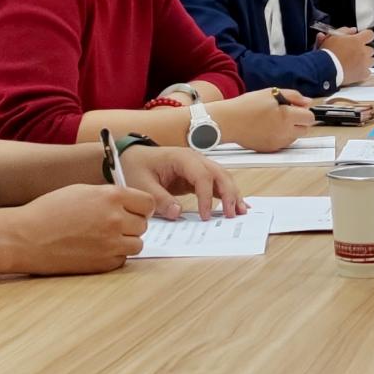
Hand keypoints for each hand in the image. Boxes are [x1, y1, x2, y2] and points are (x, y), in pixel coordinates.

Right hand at [9, 184, 153, 273]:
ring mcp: (110, 244)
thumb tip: (128, 202)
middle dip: (132, 224)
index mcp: (112, 197)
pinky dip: (113, 256)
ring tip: (105, 238)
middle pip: (143, 224)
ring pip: (137, 244)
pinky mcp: (102, 264)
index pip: (148, 203)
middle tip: (114, 225)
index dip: (141, 207)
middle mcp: (115, 219)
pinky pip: (121, 260)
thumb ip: (109, 196)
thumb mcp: (82, 191)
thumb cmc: (49, 211)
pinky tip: (96, 250)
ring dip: (126, 241)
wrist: (25, 238)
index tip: (134, 210)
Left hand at [118, 142, 245, 220]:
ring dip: (233, 194)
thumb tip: (177, 213)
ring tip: (241, 212)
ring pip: (222, 178)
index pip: (202, 176)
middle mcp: (195, 159)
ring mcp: (198, 167)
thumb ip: (159, 198)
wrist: (132, 158)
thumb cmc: (136, 166)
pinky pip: (216, 184)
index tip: (205, 216)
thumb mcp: (141, 184)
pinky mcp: (197, 176)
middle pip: (220, 174)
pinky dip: (227, 194)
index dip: (206, 197)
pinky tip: (236, 205)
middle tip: (233, 214)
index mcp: (182, 158)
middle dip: (229, 193)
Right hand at [218, 88, 315, 151]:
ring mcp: (278, 142)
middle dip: (299, 121)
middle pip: (305, 129)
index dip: (304, 111)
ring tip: (274, 121)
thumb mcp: (272, 93)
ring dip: (291, 130)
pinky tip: (269, 128)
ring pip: (294, 137)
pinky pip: (283, 144)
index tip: (296, 108)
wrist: (228, 122)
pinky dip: (281, 137)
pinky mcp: (270, 149)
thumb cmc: (247, 106)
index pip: (310, 118)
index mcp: (287, 116)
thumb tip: (308, 102)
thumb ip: (294, 96)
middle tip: (285, 113)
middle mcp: (285, 132)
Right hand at [317, 26, 373, 84]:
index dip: (365, 36)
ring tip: (354, 63)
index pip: (370, 35)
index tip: (361, 39)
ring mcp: (364, 64)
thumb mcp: (332, 37)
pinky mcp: (363, 74)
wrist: (324, 69)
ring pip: (371, 61)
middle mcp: (363, 52)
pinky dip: (362, 72)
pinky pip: (367, 72)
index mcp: (357, 41)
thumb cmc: (327, 53)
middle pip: (370, 49)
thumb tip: (353, 30)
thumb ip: (345, 31)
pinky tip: (354, 71)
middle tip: (354, 53)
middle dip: (363, 51)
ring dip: (365, 61)